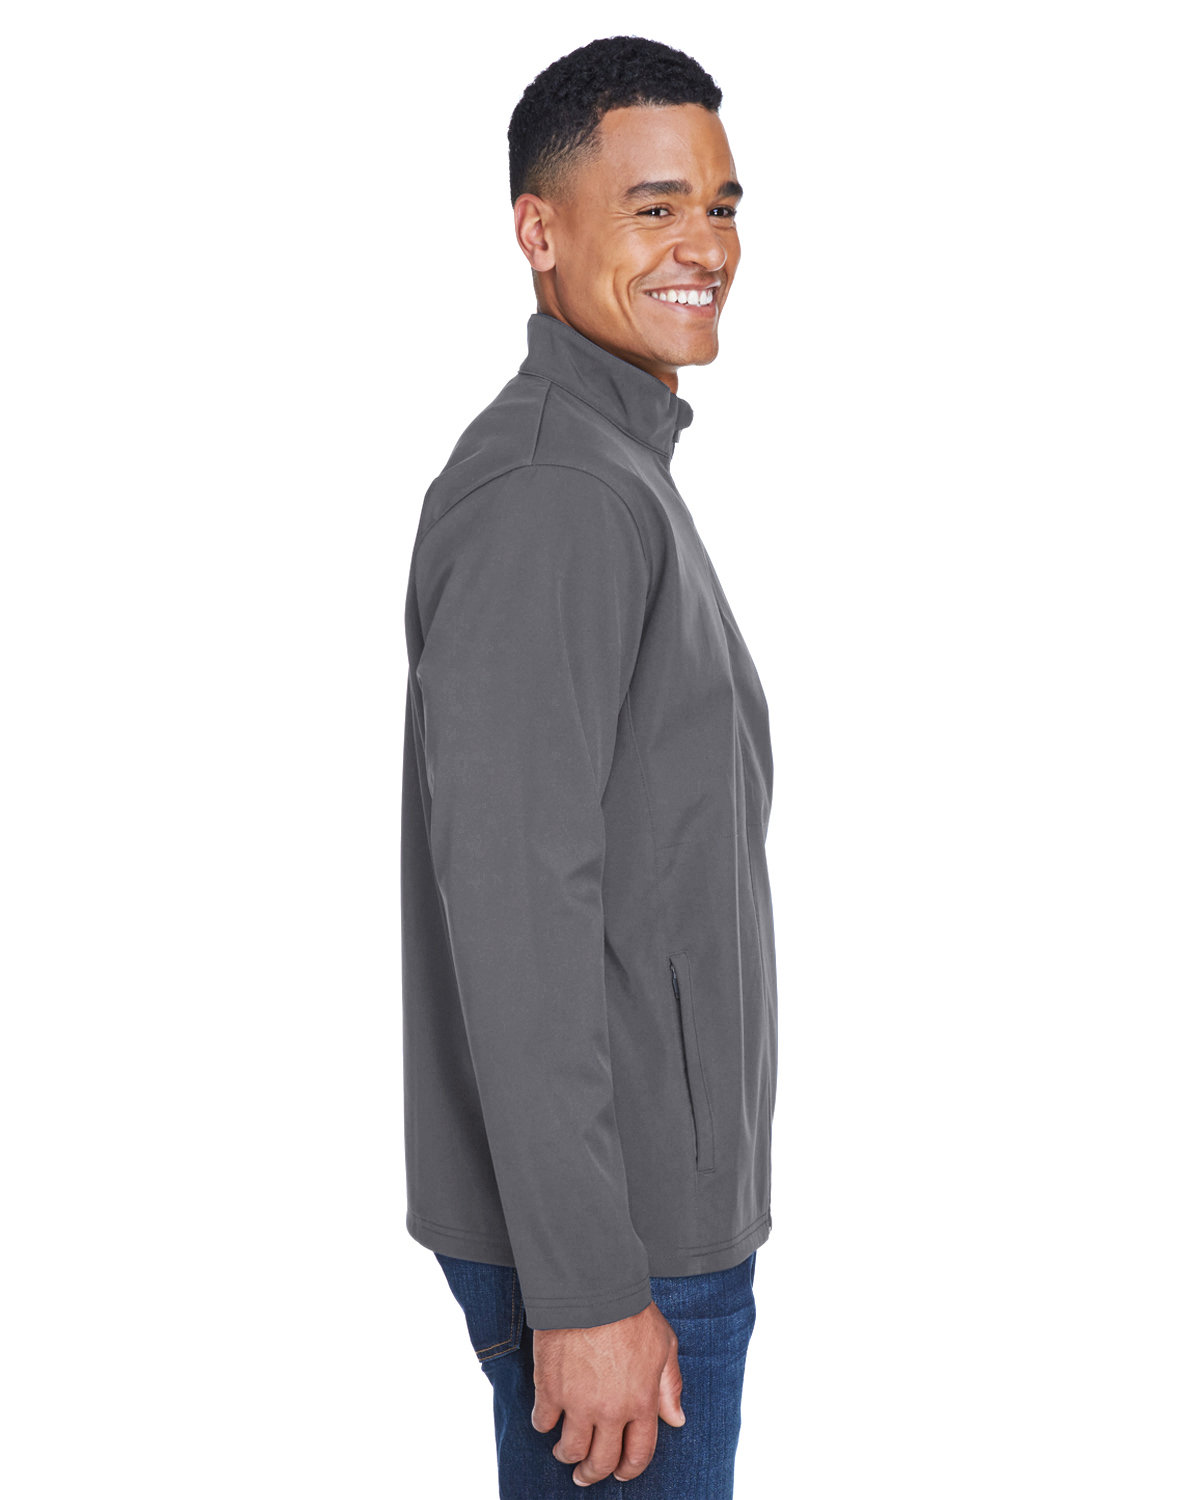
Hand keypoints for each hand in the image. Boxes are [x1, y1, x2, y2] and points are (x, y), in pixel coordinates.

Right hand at [530, 1299, 684, 1485]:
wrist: (592, 1289)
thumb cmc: (631, 1312)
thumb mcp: (664, 1345)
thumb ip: (670, 1385)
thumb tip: (676, 1419)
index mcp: (642, 1403)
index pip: (638, 1454)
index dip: (629, 1470)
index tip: (620, 1473)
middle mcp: (611, 1411)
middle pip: (601, 1461)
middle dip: (592, 1474)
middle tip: (584, 1476)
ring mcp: (578, 1404)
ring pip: (570, 1449)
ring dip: (567, 1455)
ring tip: (564, 1452)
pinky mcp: (550, 1390)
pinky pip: (542, 1422)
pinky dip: (543, 1424)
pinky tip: (546, 1418)